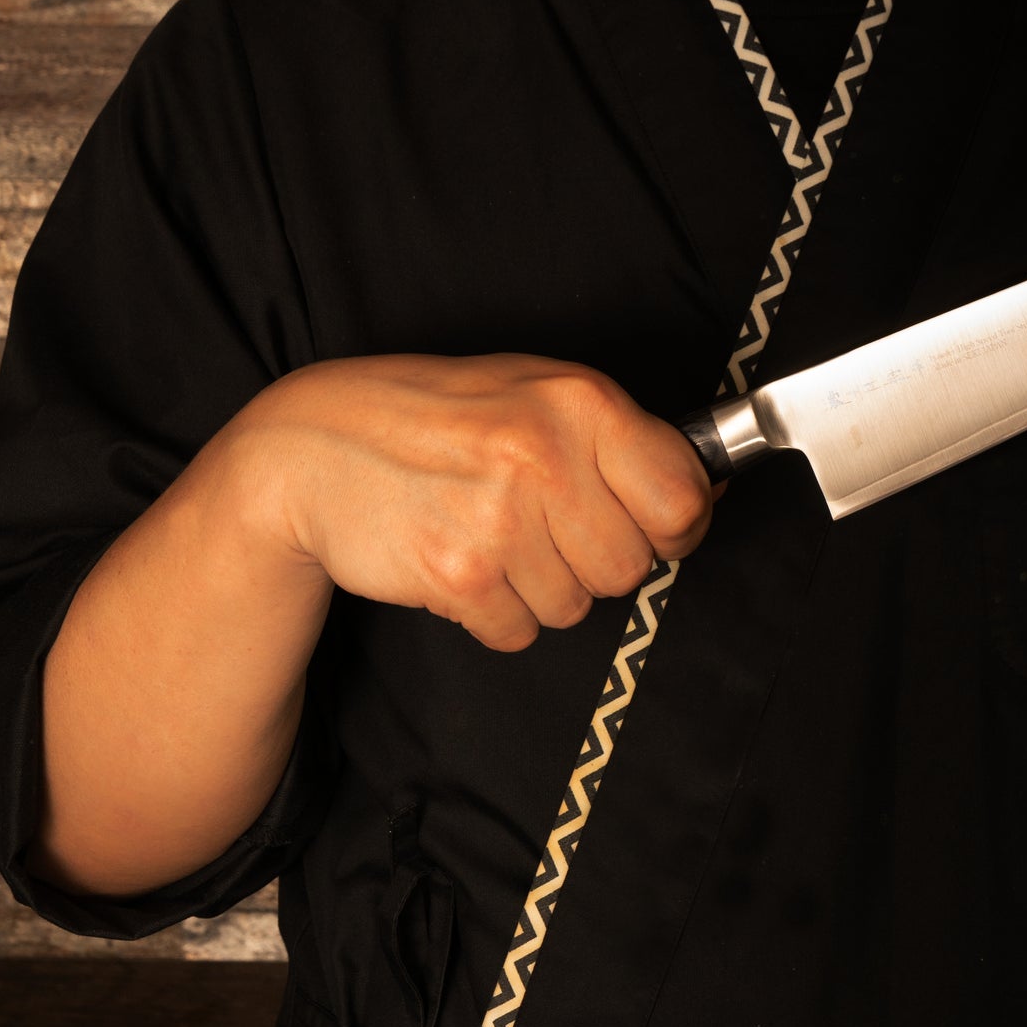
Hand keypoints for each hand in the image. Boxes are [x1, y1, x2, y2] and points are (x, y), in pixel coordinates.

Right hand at [216, 353, 715, 654]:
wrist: (312, 445)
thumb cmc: (439, 417)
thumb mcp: (537, 393)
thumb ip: (621, 439)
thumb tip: (714, 489)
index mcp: (581, 400)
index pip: (683, 499)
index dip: (673, 527)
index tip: (649, 526)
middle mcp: (545, 453)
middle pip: (630, 567)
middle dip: (592, 561)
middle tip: (542, 525)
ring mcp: (500, 516)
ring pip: (575, 608)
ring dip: (538, 588)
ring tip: (489, 532)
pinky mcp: (458, 574)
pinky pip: (519, 633)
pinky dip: (493, 613)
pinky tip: (459, 559)